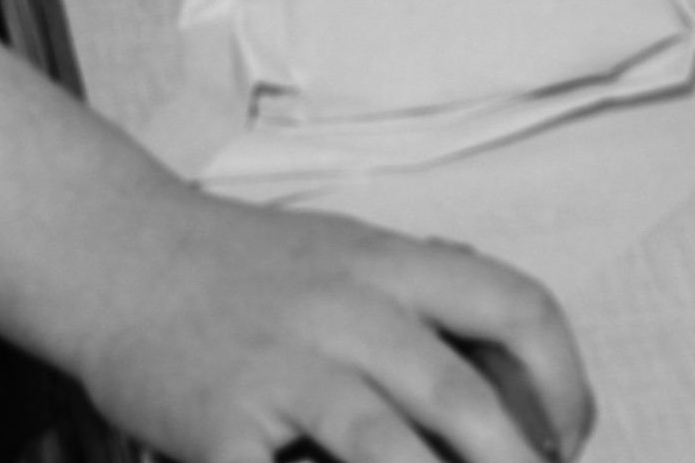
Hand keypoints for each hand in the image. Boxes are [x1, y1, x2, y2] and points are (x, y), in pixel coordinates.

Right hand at [0, 44, 594, 462]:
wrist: (123, 251)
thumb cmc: (247, 269)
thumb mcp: (349, 257)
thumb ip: (419, 302)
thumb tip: (508, 374)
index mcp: (391, 263)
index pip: (514, 303)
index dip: (562, 377)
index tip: (572, 436)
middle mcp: (348, 307)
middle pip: (458, 391)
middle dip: (511, 460)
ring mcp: (283, 367)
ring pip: (384, 444)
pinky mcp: (222, 424)